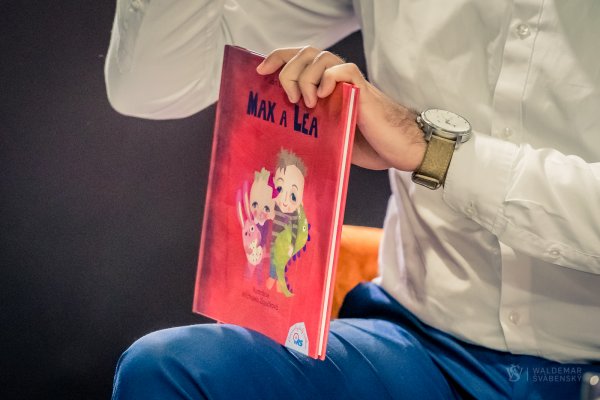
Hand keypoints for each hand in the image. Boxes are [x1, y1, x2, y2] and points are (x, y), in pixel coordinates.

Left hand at [256, 46, 425, 171]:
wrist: (394, 149)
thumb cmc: (363, 144)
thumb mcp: (326, 135)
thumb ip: (308, 126)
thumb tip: (276, 135)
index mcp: (323, 86)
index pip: (297, 59)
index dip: (277, 59)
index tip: (260, 71)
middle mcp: (335, 79)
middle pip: (306, 52)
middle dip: (288, 69)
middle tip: (288, 96)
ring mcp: (349, 83)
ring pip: (322, 57)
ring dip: (305, 75)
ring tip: (306, 101)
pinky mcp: (362, 90)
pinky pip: (344, 70)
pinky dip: (328, 78)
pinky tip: (323, 95)